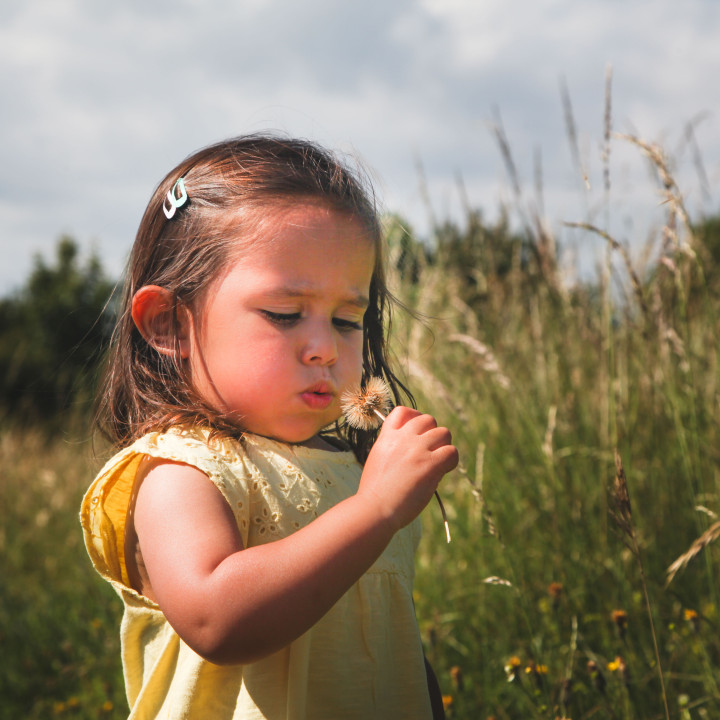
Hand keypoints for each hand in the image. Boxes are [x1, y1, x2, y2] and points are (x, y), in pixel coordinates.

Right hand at [357, 406, 458, 531]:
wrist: (375, 508)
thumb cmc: (375, 492)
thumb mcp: (378, 460)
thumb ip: (394, 448)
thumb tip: (417, 448)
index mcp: (387, 437)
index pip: (403, 411)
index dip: (414, 417)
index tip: (418, 432)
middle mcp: (403, 438)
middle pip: (428, 419)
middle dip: (432, 434)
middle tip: (431, 452)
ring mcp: (417, 449)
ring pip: (444, 433)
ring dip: (444, 446)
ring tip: (438, 462)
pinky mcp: (430, 464)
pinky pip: (452, 452)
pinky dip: (451, 461)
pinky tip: (442, 471)